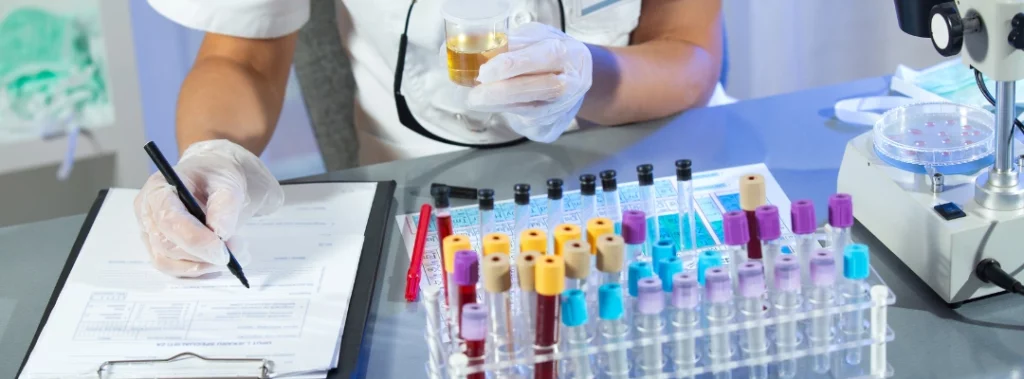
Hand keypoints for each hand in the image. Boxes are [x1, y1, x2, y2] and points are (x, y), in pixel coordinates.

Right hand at [133, 139, 283, 276]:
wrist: (212, 179)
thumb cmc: (215, 177)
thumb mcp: (228, 182)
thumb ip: (225, 206)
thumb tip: (220, 234)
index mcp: (159, 189)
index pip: (168, 220)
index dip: (195, 240)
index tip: (223, 251)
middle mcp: (147, 212)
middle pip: (166, 245)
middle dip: (203, 254)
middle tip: (236, 251)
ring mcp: (149, 232)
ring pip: (168, 262)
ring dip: (202, 265)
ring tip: (231, 254)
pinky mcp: (158, 248)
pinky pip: (173, 268)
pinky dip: (197, 270)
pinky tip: (216, 262)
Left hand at [466, 22, 592, 142]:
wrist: (578, 75)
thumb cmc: (552, 52)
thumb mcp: (537, 37)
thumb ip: (514, 42)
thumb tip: (483, 47)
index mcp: (566, 53)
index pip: (536, 60)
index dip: (508, 67)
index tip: (484, 72)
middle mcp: (570, 82)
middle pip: (534, 89)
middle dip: (500, 93)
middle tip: (475, 95)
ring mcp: (564, 107)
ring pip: (529, 110)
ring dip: (499, 106)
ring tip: (478, 100)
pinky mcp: (554, 125)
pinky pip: (529, 123)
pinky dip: (508, 113)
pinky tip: (494, 106)